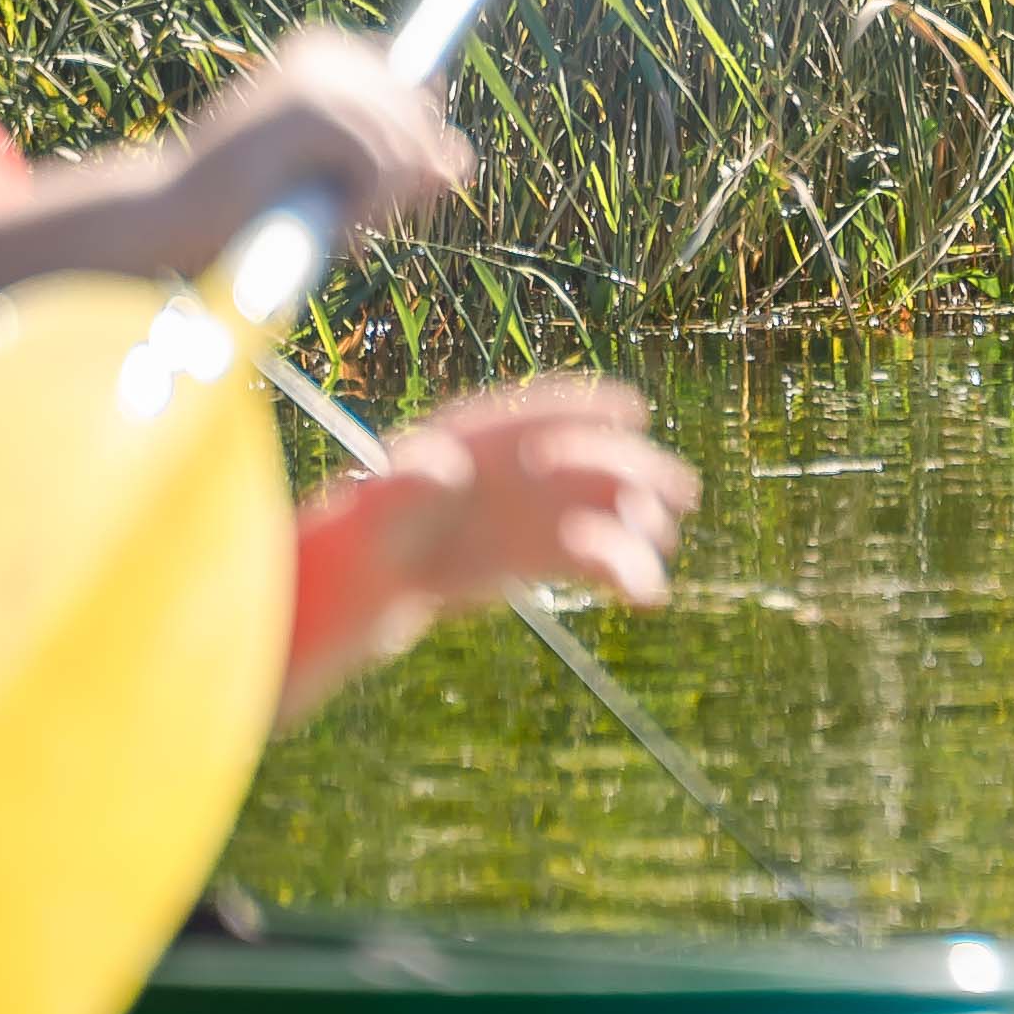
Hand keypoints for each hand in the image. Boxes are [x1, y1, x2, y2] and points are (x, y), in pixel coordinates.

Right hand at [150, 30, 467, 271]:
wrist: (168, 220)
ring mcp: (314, 75)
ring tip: (344, 230)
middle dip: (408, 182)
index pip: (422, 86)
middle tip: (362, 223)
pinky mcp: (305, 108)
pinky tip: (336, 227)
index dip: (418, 143)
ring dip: (388, 204)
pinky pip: (382, 162)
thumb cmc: (253, 208)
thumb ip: (402, 167)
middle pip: (423, 116)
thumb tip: (462, 161)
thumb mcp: (343, 186)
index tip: (386, 190)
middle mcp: (324, 51)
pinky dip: (369, 207)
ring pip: (407, 145)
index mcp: (328, 55)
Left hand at [280, 374, 699, 724]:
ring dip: (629, 527)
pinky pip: (577, 558)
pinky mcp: (515, 561)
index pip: (522, 419)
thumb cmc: (343, 555)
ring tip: (660, 553)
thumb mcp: (367, 524)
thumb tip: (444, 466)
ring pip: (583, 513)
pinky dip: (615, 570)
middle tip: (680, 492)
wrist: (333, 604)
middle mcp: (489, 476)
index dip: (578, 409)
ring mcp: (506, 518)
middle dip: (625, 471)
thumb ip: (401, 490)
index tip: (634, 409)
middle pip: (569, 464)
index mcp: (451, 450)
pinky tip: (645, 592)